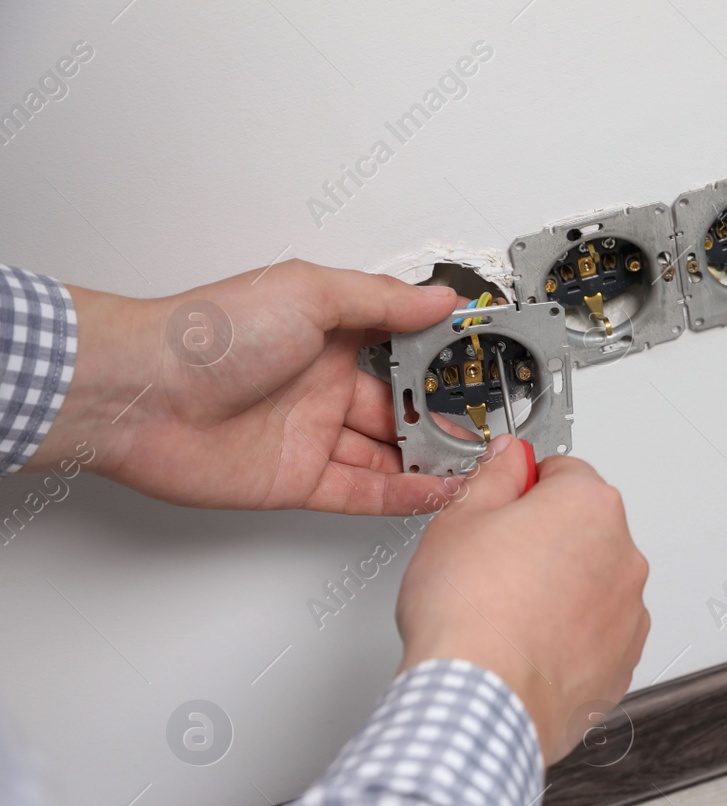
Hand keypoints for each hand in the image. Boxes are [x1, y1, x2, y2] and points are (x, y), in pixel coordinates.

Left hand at [28, 259, 463, 513]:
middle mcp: (320, 386)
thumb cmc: (205, 333)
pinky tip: (438, 491)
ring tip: (477, 463)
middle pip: (401, 408)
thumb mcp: (308, 292)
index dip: (441, 358)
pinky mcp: (298, 481)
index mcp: (325, 336)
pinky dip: (405, 495)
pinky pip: (364, 491)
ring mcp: (311, 436)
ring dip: (432, 460)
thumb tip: (436, 298)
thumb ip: (381, 301)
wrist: (140, 395)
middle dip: (445, 418)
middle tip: (489, 426)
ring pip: (389, 453)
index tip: (483, 365)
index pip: (400, 348)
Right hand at [395, 436, 649, 763]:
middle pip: (583, 530)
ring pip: (593, 585)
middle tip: (493, 566)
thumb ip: (494, 475)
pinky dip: (569, 637)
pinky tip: (526, 646)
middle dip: (544, 541)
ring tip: (507, 613)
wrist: (481, 700)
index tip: (502, 507)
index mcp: (590, 506)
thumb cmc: (468, 616)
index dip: (522, 489)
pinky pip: (597, 635)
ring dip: (561, 591)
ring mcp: (629, 614)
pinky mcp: (623, 662)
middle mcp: (624, 556)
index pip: (563, 473)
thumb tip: (508, 458)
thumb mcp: (460, 519)